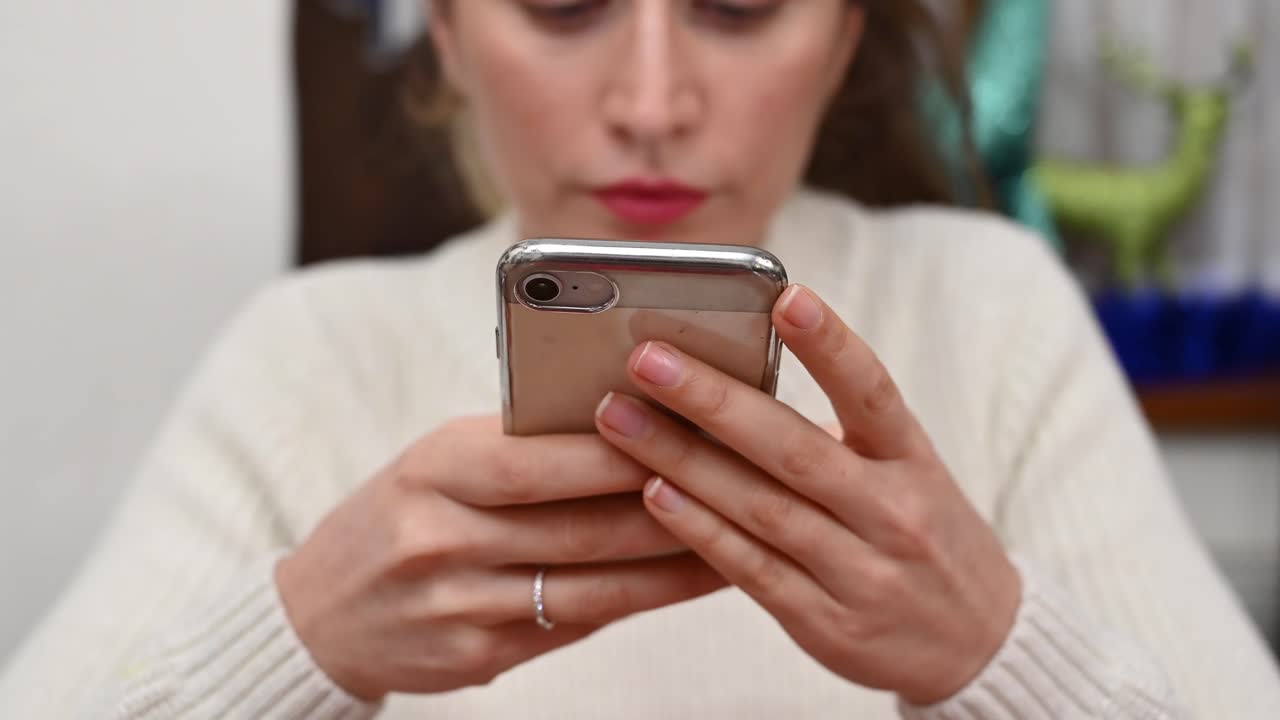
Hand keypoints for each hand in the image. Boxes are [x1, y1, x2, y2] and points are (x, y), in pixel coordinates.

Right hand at [275, 417, 725, 700]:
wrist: (320, 614)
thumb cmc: (397, 514)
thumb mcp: (438, 461)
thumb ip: (520, 448)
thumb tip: (632, 430)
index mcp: (434, 468)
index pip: (542, 460)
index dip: (623, 451)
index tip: (694, 431)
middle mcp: (442, 538)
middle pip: (581, 528)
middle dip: (672, 509)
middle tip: (744, 488)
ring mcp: (458, 606)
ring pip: (592, 587)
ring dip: (672, 568)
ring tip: (738, 542)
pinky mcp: (477, 658)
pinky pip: (574, 625)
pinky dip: (634, 603)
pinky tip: (680, 584)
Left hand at [594, 285, 1020, 704]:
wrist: (982, 643)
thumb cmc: (925, 536)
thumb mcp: (909, 474)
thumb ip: (838, 434)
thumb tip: (737, 377)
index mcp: (913, 460)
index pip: (873, 391)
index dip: (829, 343)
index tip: (785, 295)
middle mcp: (892, 511)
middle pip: (795, 448)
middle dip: (713, 400)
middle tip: (646, 359)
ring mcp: (861, 571)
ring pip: (762, 508)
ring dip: (684, 461)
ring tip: (620, 419)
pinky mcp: (827, 622)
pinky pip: (753, 570)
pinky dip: (701, 531)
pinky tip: (654, 495)